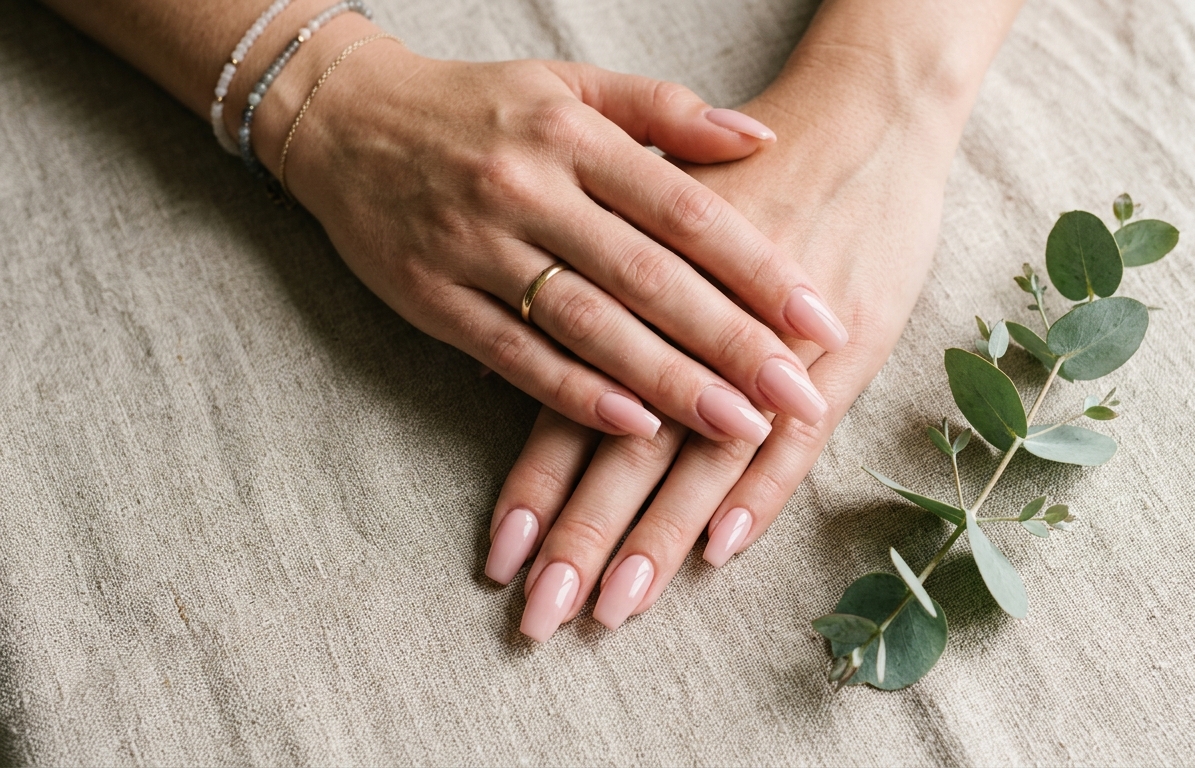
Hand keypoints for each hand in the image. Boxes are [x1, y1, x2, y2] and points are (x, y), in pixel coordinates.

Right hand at [264, 27, 847, 444]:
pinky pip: (516, 355)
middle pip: (648, 276)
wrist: (341, 119)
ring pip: (588, 325)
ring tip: (739, 427)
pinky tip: (637, 427)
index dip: (759, 267)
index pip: (686, 209)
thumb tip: (764, 134)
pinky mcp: (434, 299)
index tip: (820, 318)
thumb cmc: (477, 106)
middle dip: (731, 342)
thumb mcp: (569, 84)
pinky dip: (577, 394)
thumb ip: (667, 111)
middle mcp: (529, 188)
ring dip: (668, 382)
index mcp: (574, 134)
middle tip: (799, 395)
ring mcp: (477, 247)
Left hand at [488, 56, 971, 638]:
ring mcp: (772, 343)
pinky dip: (759, 493)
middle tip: (543, 616)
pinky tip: (720, 552)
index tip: (502, 560)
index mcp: (640, 290)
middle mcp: (695, 322)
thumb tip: (519, 369)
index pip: (572, 405)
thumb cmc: (749, 172)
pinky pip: (795, 437)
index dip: (536, 486)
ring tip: (616, 606)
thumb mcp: (658, 220)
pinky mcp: (839, 352)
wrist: (863, 118)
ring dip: (657, 535)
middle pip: (628, 447)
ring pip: (701, 456)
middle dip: (583, 536)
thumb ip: (596, 297)